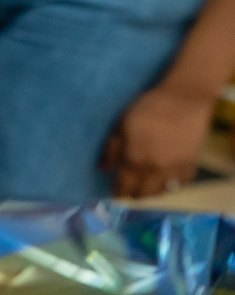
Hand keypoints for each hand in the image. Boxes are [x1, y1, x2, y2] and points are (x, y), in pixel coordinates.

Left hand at [101, 84, 215, 198]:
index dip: (118, 192)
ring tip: (148, 184)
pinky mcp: (191, 164)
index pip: (123, 188)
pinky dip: (172, 185)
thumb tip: (102, 170)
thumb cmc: (146, 109)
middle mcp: (153, 170)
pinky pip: (181, 184)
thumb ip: (110, 150)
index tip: (116, 190)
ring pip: (161, 192)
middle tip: (131, 187)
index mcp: (133, 161)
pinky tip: (167, 179)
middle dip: (134, 193)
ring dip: (152, 191)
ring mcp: (174, 169)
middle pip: (142, 195)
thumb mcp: (120, 126)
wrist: (183, 99)